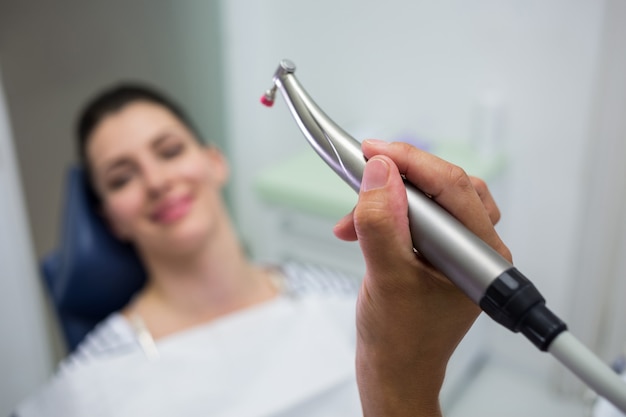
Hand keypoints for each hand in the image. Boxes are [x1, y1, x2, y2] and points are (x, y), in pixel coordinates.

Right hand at [334, 140, 511, 416]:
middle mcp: (475, 249)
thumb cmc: (400, 340)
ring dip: (388, 200)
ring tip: (356, 217)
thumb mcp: (386, 277)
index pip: (452, 187)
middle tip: (363, 173)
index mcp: (480, 254)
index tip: (373, 152)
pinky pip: (416, 218)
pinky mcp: (436, 254)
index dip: (410, 162)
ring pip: (429, 200)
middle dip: (397, 180)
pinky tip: (361, 229)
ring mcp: (456, 252)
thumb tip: (380, 172)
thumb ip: (382, 222)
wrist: (394, 371)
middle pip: (444, 186)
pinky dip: (386, 216)